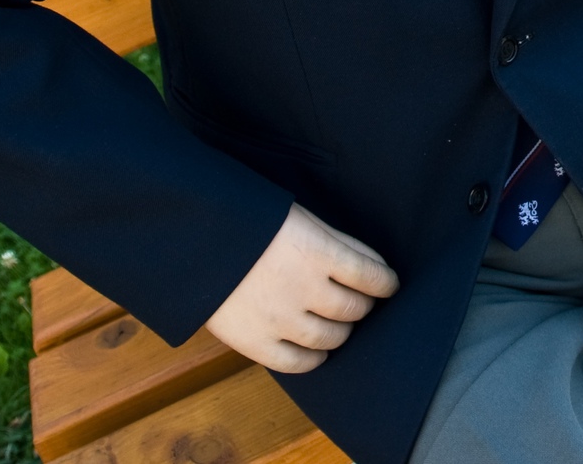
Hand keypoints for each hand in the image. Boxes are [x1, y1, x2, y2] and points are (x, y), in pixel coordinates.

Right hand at [204, 203, 399, 372]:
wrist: (194, 240)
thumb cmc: (252, 223)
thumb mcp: (300, 218)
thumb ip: (337, 242)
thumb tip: (374, 266)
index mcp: (318, 252)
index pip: (372, 276)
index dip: (386, 282)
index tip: (389, 284)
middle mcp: (303, 289)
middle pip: (354, 309)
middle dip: (364, 305)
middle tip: (360, 301)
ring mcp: (279, 320)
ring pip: (332, 338)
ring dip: (343, 331)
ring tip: (340, 323)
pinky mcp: (255, 342)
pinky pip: (298, 364)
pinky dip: (315, 359)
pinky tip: (318, 350)